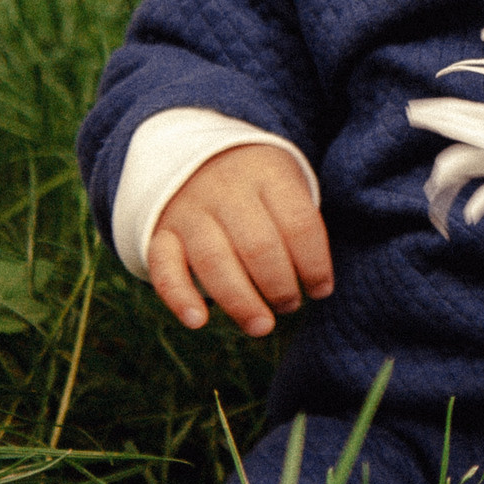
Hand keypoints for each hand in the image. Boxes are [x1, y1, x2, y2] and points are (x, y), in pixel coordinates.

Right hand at [149, 145, 332, 336]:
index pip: (298, 223)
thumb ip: (299, 226)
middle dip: (280, 286)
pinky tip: (198, 321)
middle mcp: (225, 190)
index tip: (321, 290)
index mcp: (266, 173)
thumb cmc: (257, 185)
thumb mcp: (285, 183)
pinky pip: (164, 268)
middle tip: (290, 305)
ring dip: (241, 301)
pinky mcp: (161, 233)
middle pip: (258, 246)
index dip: (315, 264)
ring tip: (262, 326)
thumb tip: (315, 287)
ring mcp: (190, 211)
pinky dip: (178, 297)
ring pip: (214, 261)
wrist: (197, 157)